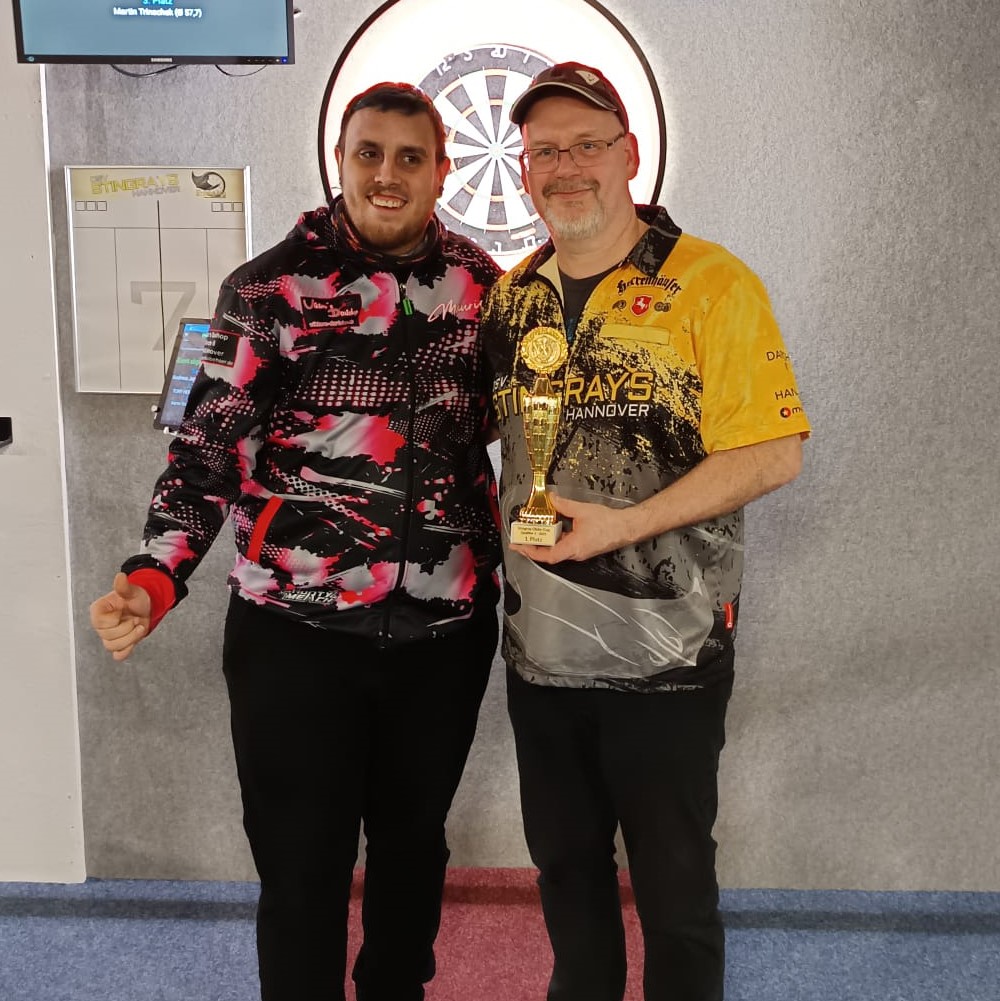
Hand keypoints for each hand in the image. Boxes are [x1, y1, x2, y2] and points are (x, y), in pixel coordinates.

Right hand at [89, 572, 151, 660]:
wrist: (146, 607)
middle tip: (136, 619)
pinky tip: (134, 640)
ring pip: (113, 647)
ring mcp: (109, 636)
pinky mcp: (119, 645)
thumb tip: (120, 577)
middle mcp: (100, 625)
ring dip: (131, 638)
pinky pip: (118, 655)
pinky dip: (127, 650)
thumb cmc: (135, 598)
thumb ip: (124, 587)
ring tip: (139, 626)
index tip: (125, 612)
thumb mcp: (132, 591)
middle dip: (127, 628)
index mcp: (99, 612)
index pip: (100, 624)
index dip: (116, 620)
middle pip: (108, 637)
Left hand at [509, 495, 631, 564]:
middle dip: (533, 547)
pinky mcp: (583, 547)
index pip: (547, 556)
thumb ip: (564, 505)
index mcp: (573, 548)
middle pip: (549, 554)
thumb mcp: (582, 510)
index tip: (519, 546)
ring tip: (531, 532)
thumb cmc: (608, 523)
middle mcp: (575, 553)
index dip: (531, 552)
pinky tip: (550, 528)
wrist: (627, 527)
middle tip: (520, 538)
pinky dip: (555, 538)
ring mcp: (579, 551)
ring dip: (543, 542)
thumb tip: (551, 498)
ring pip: (557, 549)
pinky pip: (565, 545)